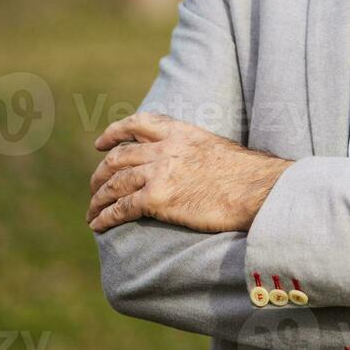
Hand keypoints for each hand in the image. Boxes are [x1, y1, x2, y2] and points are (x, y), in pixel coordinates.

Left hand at [87, 112, 291, 233]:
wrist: (257, 190)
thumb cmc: (247, 176)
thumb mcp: (216, 149)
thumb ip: (193, 151)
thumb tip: (188, 165)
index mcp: (181, 132)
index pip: (138, 124)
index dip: (114, 132)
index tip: (101, 143)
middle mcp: (165, 148)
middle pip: (118, 157)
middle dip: (101, 173)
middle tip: (95, 186)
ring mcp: (159, 172)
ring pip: (113, 183)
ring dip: (98, 198)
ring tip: (92, 212)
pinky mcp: (157, 198)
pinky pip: (120, 207)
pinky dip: (105, 217)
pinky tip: (98, 225)